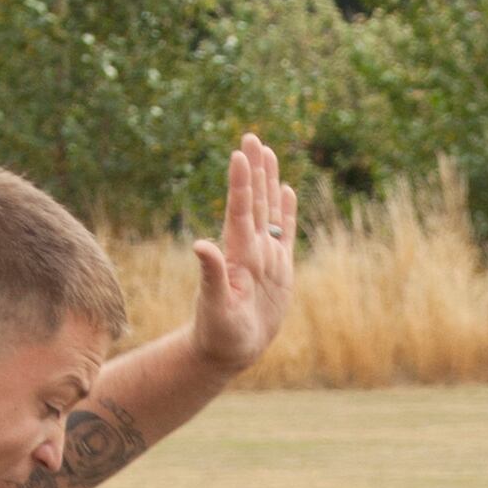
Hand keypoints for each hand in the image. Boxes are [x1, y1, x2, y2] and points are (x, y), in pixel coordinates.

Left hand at [186, 134, 296, 376]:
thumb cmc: (220, 333)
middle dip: (254, 170)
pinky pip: (285, 233)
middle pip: (254, 201)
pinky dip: (287, 212)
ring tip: (267, 151)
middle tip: (250, 137)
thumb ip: (211, 274)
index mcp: (237, 254)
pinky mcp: (279, 269)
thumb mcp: (215, 306)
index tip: (238, 154)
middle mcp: (251, 249)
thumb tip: (200, 245)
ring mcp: (265, 257)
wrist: (230, 350)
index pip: (239, 210)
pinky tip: (286, 190)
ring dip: (268, 182)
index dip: (240, 182)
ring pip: (269, 210)